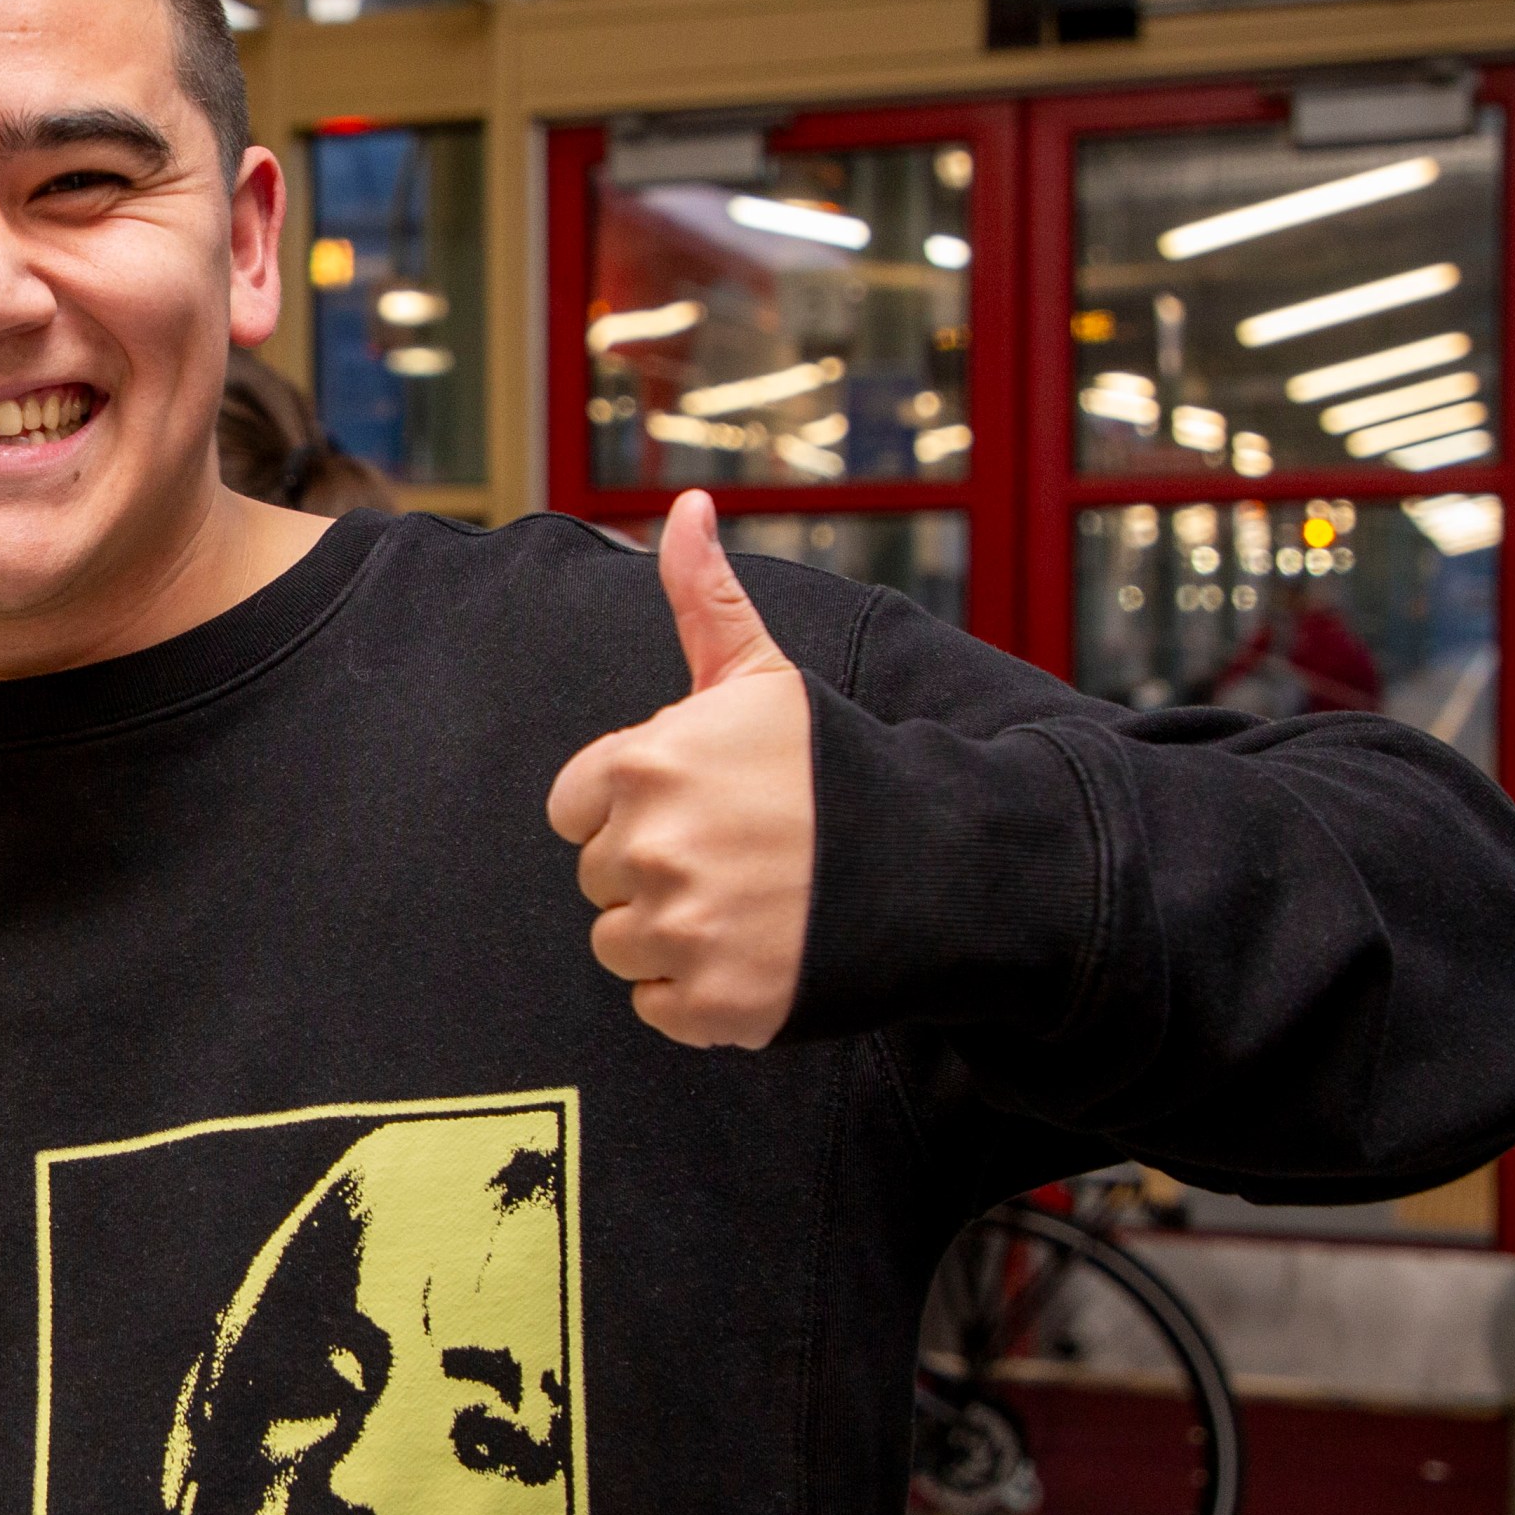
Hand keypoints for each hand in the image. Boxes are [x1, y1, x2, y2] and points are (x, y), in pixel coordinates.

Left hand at [546, 490, 815, 1048]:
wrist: (938, 868)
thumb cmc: (834, 769)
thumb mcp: (762, 674)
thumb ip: (703, 595)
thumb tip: (686, 507)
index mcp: (647, 764)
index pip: (576, 808)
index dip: (631, 808)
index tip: (699, 805)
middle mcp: (655, 848)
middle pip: (598, 879)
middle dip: (655, 868)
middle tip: (738, 854)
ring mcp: (684, 932)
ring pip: (620, 946)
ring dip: (672, 935)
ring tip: (749, 903)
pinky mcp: (714, 1006)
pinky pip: (657, 1007)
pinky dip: (698, 994)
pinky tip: (758, 953)